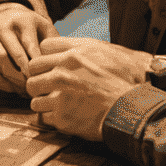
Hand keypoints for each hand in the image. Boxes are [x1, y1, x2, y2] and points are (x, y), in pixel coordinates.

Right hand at [0, 6, 58, 92]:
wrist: (8, 16)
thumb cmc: (32, 30)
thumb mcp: (45, 31)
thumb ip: (52, 46)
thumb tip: (56, 67)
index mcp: (22, 20)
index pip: (29, 47)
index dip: (35, 67)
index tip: (43, 80)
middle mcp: (2, 24)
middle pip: (12, 56)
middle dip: (23, 77)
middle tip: (32, 89)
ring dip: (10, 80)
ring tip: (21, 90)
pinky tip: (9, 86)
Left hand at [25, 39, 149, 140]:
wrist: (133, 109)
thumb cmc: (125, 79)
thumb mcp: (105, 51)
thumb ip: (80, 48)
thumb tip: (66, 48)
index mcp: (73, 54)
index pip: (43, 48)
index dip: (46, 57)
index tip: (50, 66)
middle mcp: (62, 72)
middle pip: (31, 72)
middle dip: (38, 79)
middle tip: (46, 86)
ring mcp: (60, 96)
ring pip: (34, 97)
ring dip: (42, 100)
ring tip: (54, 104)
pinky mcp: (62, 117)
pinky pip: (43, 117)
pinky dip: (51, 117)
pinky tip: (63, 115)